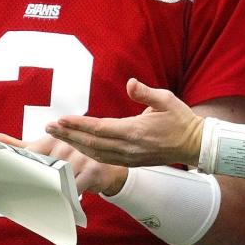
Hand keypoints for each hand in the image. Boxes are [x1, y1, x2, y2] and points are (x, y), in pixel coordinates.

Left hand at [0, 133, 127, 195]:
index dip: (20, 165)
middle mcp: (65, 144)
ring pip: (58, 180)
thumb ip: (23, 146)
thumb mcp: (47, 150)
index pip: (30, 152)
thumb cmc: (71, 158)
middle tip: (24, 195)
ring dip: (52, 192)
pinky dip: (67, 198)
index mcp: (52, 138)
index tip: (9, 178)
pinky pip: (74, 189)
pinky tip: (63, 203)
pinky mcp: (91, 170)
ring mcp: (79, 156)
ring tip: (45, 201)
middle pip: (43, 169)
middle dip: (35, 183)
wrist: (104, 169)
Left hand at [44, 78, 202, 167]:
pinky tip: (77, 146)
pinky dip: (87, 152)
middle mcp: (129, 147)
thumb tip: (130, 83)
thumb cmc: (180, 119)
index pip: (100, 128)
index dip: (78, 125)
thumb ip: (145, 93)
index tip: (61, 119)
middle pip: (92, 143)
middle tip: (49, 127)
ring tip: (58, 136)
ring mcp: (129, 157)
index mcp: (135, 131)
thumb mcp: (166, 100)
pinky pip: (104, 158)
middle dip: (68, 135)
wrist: (195, 145)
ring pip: (95, 153)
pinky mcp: (131, 162)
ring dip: (75, 145)